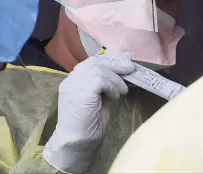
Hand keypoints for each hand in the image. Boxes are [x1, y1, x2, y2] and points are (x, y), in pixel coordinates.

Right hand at [43, 52, 134, 173]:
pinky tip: (115, 97)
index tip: (125, 59)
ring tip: (124, 90)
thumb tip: (124, 74)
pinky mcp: (82, 88)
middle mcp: (71, 78)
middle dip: (115, 62)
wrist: (77, 143)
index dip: (109, 60)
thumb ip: (109, 86)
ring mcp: (74, 82)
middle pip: (94, 61)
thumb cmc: (89, 127)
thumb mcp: (103, 101)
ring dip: (115, 78)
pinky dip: (112, 87)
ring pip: (99, 69)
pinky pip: (102, 80)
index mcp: (74, 81)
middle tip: (131, 66)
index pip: (91, 63)